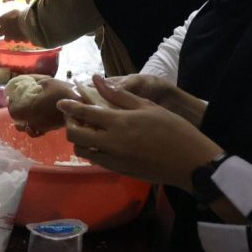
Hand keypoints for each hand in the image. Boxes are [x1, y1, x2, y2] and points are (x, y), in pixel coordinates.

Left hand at [0, 8, 26, 39]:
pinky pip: (24, 40)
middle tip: (12, 29)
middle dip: (8, 35)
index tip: (4, 27)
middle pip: (6, 39)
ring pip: (15, 40)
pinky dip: (24, 38)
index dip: (1, 30)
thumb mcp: (3, 17)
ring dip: (16, 37)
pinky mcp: (24, 40)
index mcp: (3, 30)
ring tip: (20, 31)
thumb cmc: (16, 16)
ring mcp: (17, 38)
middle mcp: (9, 35)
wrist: (28, 20)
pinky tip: (27, 33)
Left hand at [9, 77, 79, 135]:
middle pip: (20, 125)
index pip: (14, 112)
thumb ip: (35, 83)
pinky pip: (39, 130)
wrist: (82, 104)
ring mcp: (44, 127)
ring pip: (29, 130)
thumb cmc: (63, 92)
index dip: (11, 105)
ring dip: (26, 123)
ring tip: (28, 114)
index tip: (11, 98)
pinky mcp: (52, 129)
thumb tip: (29, 82)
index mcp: (30, 110)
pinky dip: (36, 126)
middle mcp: (35, 122)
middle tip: (18, 106)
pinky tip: (39, 117)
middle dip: (17, 117)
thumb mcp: (47, 82)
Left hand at [56, 76, 220, 188]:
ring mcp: (114, 160)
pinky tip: (100, 141)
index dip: (69, 107)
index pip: (84, 113)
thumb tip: (96, 80)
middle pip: (76, 135)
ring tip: (86, 129)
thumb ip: (119, 95)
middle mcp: (111, 143)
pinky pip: (96, 160)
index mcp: (119, 123)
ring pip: (83, 151)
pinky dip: (91, 150)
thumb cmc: (173, 129)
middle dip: (70, 124)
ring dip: (79, 139)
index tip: (61, 102)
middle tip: (74, 116)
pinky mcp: (119, 171)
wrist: (190, 162)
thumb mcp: (147, 107)